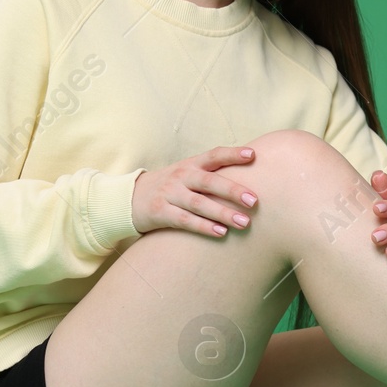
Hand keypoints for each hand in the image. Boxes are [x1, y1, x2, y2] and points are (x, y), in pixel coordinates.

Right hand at [131, 145, 260, 236]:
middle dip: (233, 190)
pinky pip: (184, 220)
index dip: (233, 154)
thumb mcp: (187, 174)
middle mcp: (181, 176)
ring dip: (223, 213)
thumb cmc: (171, 187)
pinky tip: (220, 232)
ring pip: (199, 204)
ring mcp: (169, 194)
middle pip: (209, 182)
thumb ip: (212, 174)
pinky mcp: (160, 212)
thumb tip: (252, 176)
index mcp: (191, 164)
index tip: (253, 155)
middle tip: (255, 201)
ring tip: (244, 222)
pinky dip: (203, 226)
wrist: (131, 198)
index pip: (214, 155)